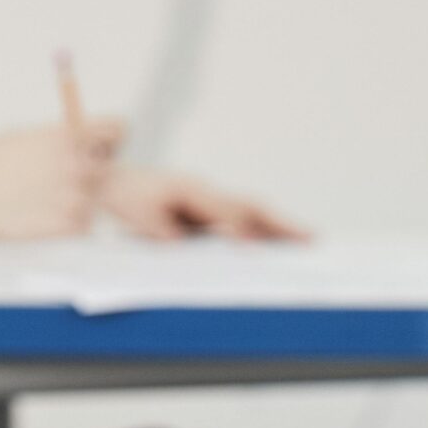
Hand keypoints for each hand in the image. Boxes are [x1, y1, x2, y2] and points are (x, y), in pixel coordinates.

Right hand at [0, 119, 126, 245]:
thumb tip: (86, 138)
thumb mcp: (23, 136)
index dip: (111, 139)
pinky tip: (38, 216)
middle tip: (59, 181)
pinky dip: (66, 224)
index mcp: (67, 135)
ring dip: (76, 201)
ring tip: (41, 200)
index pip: (118, 129)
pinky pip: (82, 225)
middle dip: (91, 174)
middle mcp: (77, 164)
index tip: (98, 148)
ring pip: (95, 199)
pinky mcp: (67, 226)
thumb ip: (60, 137)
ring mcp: (74, 196)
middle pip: (109, 168)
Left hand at [98, 165, 306, 240]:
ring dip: (280, 226)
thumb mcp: (137, 213)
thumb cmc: (127, 198)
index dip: (239, 226)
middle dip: (280, 222)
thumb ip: (160, 227)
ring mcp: (211, 199)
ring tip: (310, 242)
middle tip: (311, 238)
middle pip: (250, 205)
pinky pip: (244, 218)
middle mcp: (206, 191)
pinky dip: (265, 229)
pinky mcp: (211, 210)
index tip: (253, 245)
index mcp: (189, 189)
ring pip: (252, 211)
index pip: (223, 209)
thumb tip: (181, 242)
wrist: (116, 180)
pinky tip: (280, 246)